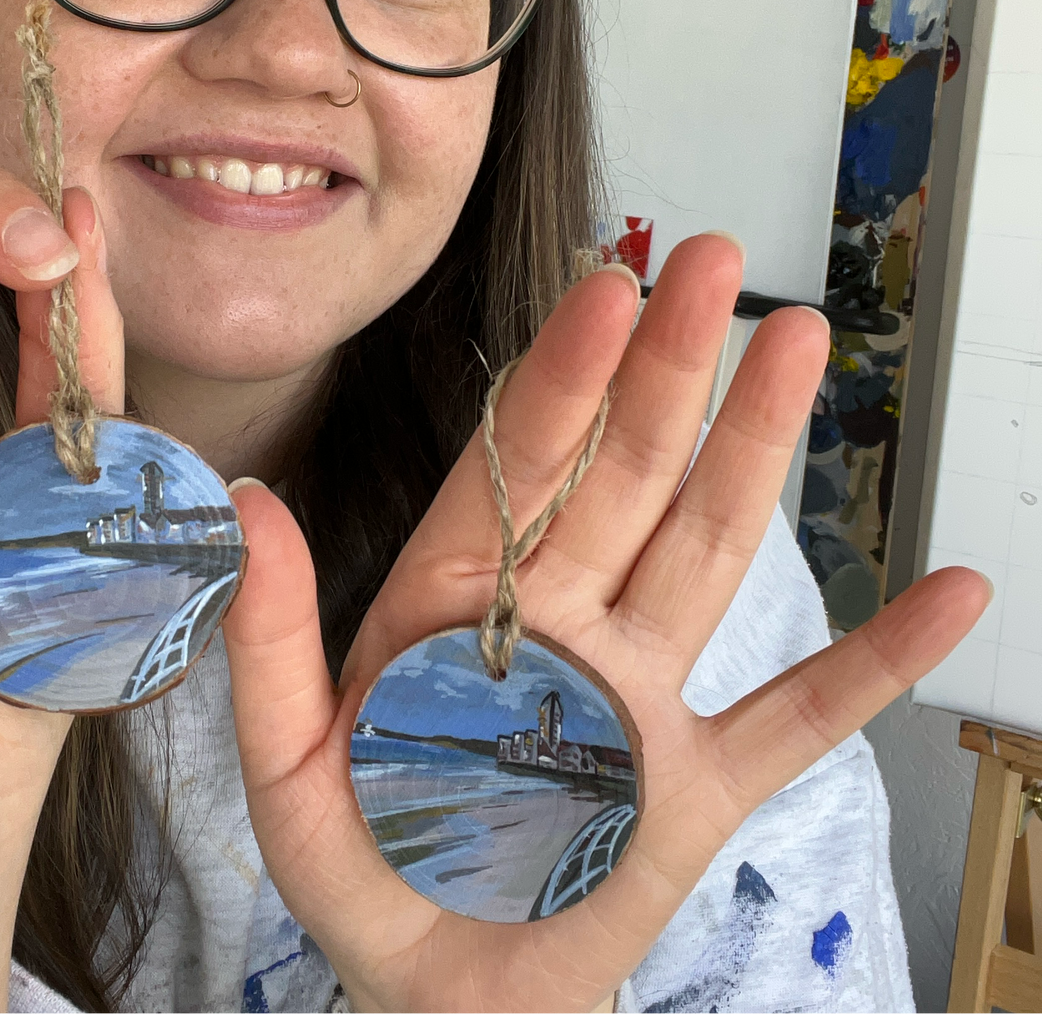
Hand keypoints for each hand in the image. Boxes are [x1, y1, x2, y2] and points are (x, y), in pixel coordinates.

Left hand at [223, 234, 987, 1013]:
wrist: (442, 993)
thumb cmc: (361, 874)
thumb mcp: (286, 765)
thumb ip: (273, 637)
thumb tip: (251, 504)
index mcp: (457, 603)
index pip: (516, 465)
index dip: (561, 375)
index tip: (604, 289)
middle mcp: (559, 623)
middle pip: (623, 473)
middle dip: (665, 367)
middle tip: (713, 262)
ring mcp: (643, 693)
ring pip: (706, 547)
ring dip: (756, 447)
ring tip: (798, 343)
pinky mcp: (704, 784)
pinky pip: (803, 714)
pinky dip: (876, 662)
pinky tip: (950, 594)